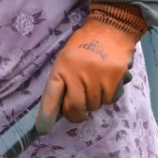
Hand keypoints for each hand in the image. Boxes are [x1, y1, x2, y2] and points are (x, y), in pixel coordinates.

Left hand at [37, 2, 144, 132]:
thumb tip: (59, 108)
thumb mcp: (67, 58)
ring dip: (96, 100)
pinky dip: (110, 95)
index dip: (46, 113)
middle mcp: (77, 74)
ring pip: (95, 105)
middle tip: (80, 111)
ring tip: (97, 83)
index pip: (51, 94)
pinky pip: (110, 100)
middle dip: (77, 114)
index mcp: (62, 67)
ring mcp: (96, 78)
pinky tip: (109, 81)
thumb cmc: (86, 44)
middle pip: (75, 107)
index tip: (42, 129)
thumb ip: (63, 80)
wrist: (112, 28)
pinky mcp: (114, 80)